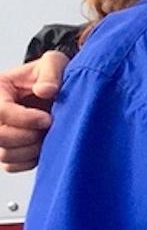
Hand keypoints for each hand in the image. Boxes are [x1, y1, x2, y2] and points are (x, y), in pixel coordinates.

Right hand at [0, 51, 67, 171]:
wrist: (58, 90)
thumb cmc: (52, 75)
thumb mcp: (54, 64)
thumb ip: (51, 73)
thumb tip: (45, 91)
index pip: (0, 112)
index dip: (24, 119)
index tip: (48, 119)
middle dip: (28, 135)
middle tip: (50, 127)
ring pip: (4, 154)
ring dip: (31, 149)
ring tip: (49, 135)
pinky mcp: (6, 150)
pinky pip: (11, 165)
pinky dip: (30, 160)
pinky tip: (44, 146)